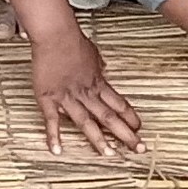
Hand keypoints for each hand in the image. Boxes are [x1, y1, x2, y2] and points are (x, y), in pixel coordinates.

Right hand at [30, 27, 142, 157]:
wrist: (55, 34)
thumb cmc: (73, 40)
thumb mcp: (92, 52)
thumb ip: (97, 65)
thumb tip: (103, 68)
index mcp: (97, 82)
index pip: (118, 103)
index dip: (129, 117)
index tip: (139, 129)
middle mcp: (86, 92)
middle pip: (108, 116)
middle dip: (124, 134)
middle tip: (138, 148)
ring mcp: (67, 97)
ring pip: (86, 122)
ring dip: (98, 139)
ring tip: (108, 154)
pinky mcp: (48, 98)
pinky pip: (52, 120)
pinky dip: (53, 135)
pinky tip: (56, 150)